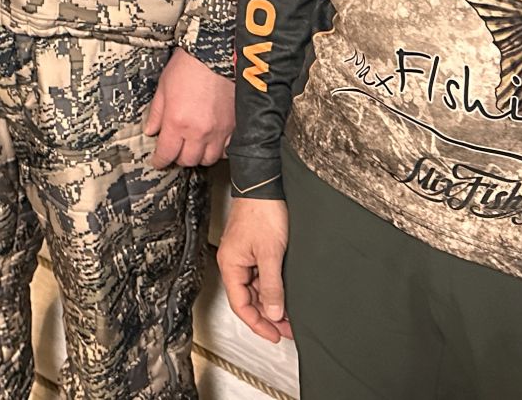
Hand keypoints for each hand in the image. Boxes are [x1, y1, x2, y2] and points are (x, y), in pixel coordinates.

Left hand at [145, 46, 234, 167]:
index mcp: (178, 123)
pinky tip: (212, 140)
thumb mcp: (163, 88)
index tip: (158, 161)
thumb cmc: (188, 66)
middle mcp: (199, 132)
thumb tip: (151, 130)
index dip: (160, 161)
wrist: (215, 54)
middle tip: (175, 149)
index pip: (167, 154)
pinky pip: (226, 149)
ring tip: (194, 146)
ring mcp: (219, 131)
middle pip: (188, 160)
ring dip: (199, 155)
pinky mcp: (234, 126)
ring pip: (209, 159)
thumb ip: (156, 113)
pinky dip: (218, 149)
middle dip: (178, 157)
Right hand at [218, 196, 292, 343]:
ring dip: (271, 304)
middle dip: (266, 317)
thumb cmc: (262, 213)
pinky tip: (284, 296)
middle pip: (247, 299)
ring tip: (290, 317)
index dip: (257, 324)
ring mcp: (243, 257)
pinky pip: (260, 277)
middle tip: (287, 330)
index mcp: (231, 265)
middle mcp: (234, 263)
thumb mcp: (270, 254)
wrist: (264, 186)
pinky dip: (272, 290)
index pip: (241, 305)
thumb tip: (272, 313)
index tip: (275, 335)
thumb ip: (271, 287)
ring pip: (255, 289)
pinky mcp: (253, 250)